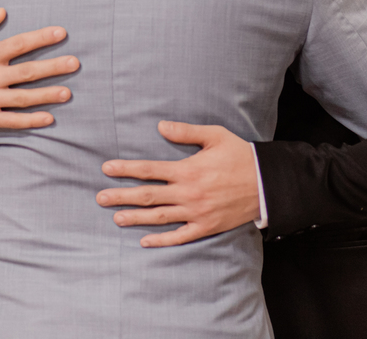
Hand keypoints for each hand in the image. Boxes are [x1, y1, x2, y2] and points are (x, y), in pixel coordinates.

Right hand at [0, 8, 77, 134]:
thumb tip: (2, 11)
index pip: (18, 44)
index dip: (41, 38)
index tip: (61, 33)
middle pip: (27, 72)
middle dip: (54, 68)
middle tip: (75, 63)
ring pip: (23, 98)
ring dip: (47, 95)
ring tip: (68, 93)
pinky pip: (11, 121)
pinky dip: (30, 121)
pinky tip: (48, 118)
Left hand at [97, 121, 259, 247]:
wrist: (266, 183)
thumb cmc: (240, 156)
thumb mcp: (215, 136)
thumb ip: (186, 132)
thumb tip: (160, 126)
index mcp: (188, 169)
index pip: (149, 169)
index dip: (126, 169)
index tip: (107, 169)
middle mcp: (188, 193)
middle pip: (148, 196)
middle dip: (121, 196)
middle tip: (100, 198)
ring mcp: (196, 212)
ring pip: (159, 217)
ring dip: (135, 218)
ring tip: (116, 218)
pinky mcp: (206, 226)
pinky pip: (180, 236)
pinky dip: (161, 240)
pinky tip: (145, 240)